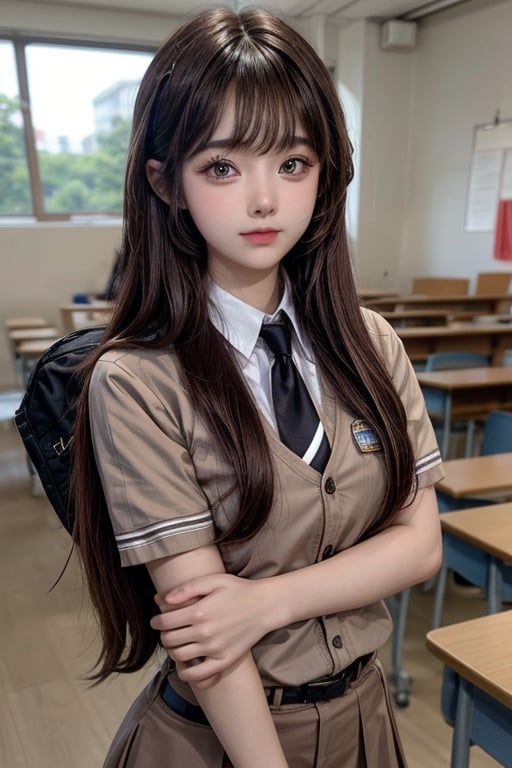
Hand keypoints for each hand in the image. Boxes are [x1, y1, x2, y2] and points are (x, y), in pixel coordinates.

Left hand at [150, 573, 271, 686]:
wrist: (265, 606)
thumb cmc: (239, 590)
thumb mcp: (213, 580)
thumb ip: (187, 588)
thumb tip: (162, 599)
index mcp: (199, 612)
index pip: (165, 622)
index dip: (156, 621)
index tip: (156, 620)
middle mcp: (205, 633)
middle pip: (170, 640)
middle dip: (163, 634)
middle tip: (167, 630)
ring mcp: (214, 649)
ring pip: (179, 656)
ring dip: (172, 651)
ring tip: (176, 643)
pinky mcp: (224, 661)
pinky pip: (198, 675)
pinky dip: (186, 674)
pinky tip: (184, 666)